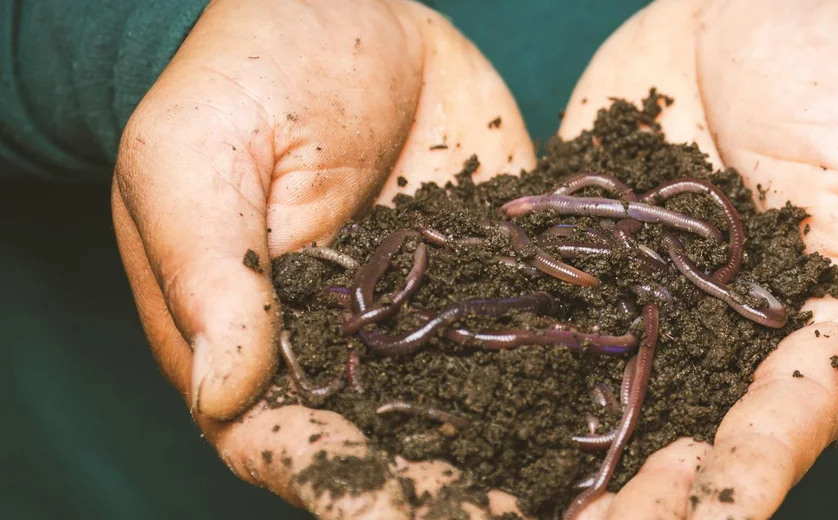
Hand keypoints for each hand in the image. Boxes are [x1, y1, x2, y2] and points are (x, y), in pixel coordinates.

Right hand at [111, 0, 535, 516]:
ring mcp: (422, 312)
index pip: (285, 437)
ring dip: (517, 448)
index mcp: (253, 336)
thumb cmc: (245, 75)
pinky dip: (565, 362)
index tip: (400, 513)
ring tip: (580, 492)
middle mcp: (343, 345)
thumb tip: (223, 395)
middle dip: (446, 489)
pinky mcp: (484, 270)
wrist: (344, 7)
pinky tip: (617, 397)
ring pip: (465, 401)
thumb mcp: (197, 159)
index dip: (341, 485)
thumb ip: (211, 272)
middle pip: (386, 441)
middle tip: (512, 517)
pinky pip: (522, 324)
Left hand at [559, 0, 837, 517]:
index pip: (791, 416)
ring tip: (525, 507)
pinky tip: (468, 410)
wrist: (750, 0)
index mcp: (825, 328)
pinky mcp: (595, 264)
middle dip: (650, 495)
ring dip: (575, 458)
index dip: (751, 467)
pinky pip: (556, 320)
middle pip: (693, 432)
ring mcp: (657, 305)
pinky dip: (514, 367)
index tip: (710, 509)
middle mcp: (735, 338)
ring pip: (616, 398)